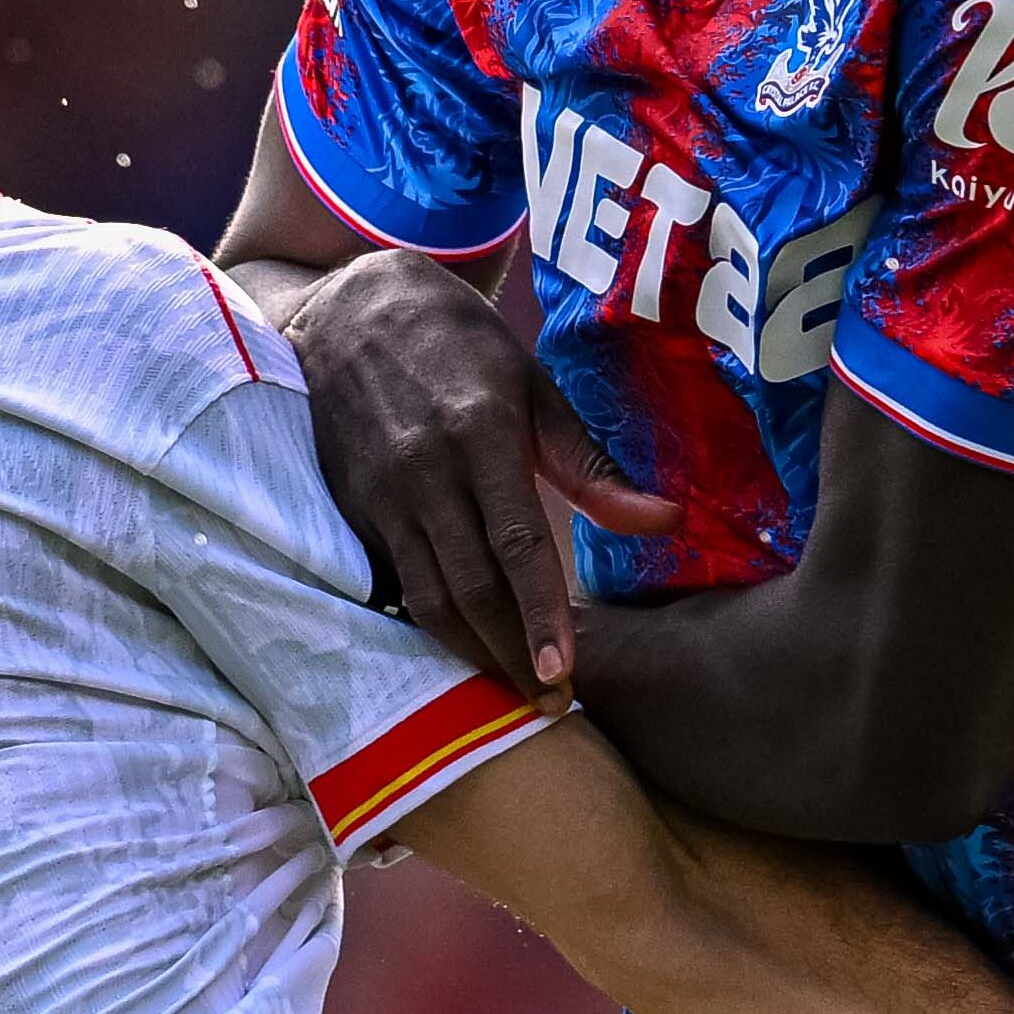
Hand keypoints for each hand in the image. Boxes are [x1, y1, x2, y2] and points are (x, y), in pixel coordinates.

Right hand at [280, 247, 668, 693]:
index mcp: (478, 435)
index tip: (563, 672)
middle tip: (552, 704)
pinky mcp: (350, 511)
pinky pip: (393, 583)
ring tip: (513, 691)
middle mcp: (423, 472)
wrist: (349, 309)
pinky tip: (464, 651)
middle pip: (468, 589)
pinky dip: (428, 625)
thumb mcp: (531, 385)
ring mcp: (379, 497)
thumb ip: (589, 462)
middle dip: (510, 658)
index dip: (539, 615)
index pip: (514, 544)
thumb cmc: (458, 344)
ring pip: (425, 598)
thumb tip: (663, 519)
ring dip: (470, 656)